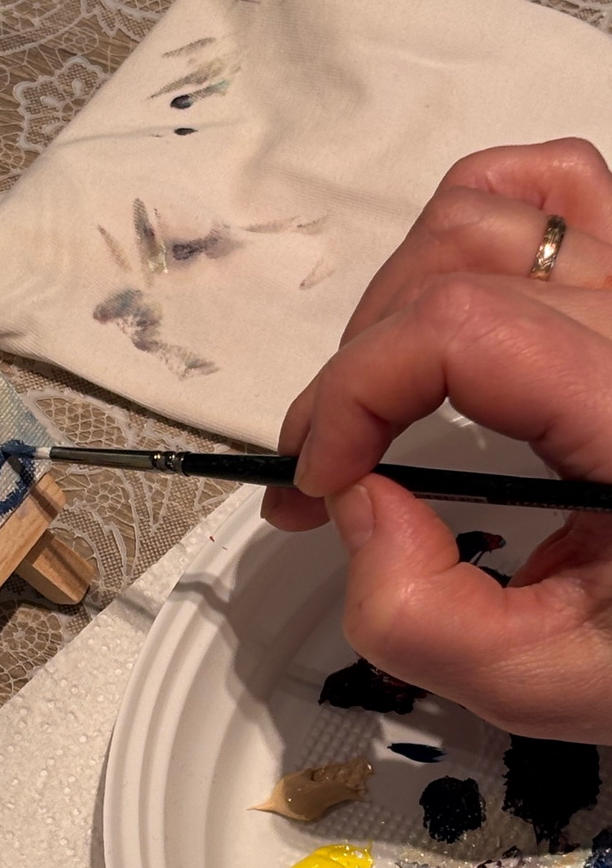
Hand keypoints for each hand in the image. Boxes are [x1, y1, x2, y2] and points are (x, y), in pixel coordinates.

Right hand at [262, 144, 611, 742]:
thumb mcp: (547, 680)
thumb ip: (423, 617)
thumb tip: (356, 503)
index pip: (460, 331)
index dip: (354, 394)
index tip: (318, 479)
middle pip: (452, 272)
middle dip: (353, 371)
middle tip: (326, 466)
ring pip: (485, 211)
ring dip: (395, 299)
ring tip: (376, 391)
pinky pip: (549, 187)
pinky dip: (472, 225)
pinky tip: (445, 301)